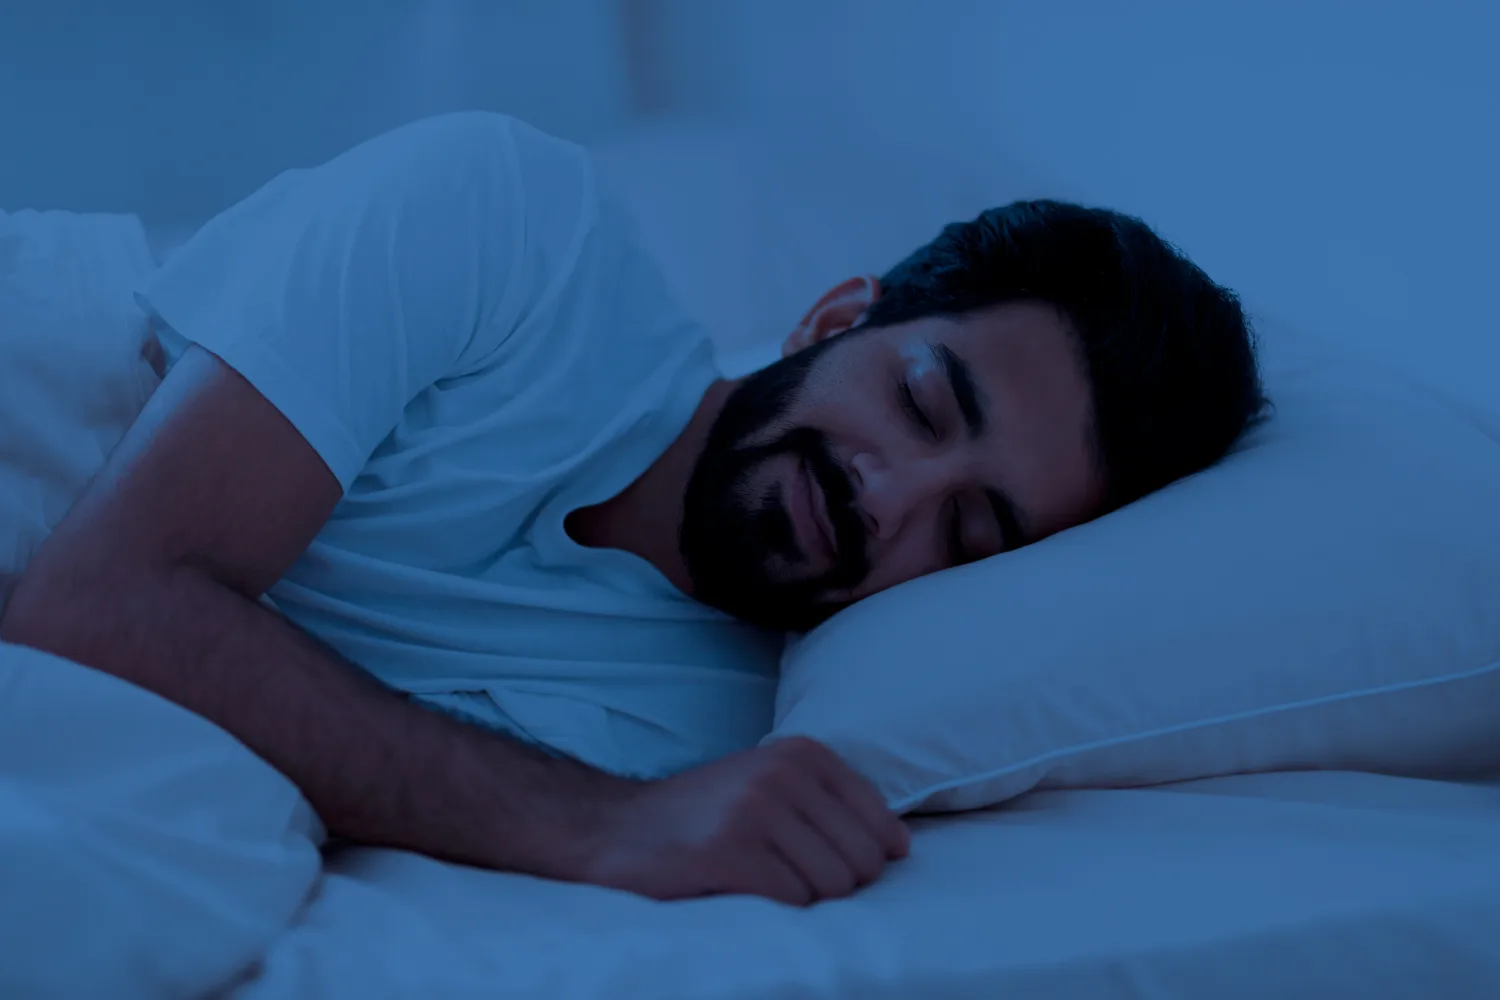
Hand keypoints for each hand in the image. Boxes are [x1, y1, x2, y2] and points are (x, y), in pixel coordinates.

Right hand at [576, 737, 909, 905]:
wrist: (618, 829)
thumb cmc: (707, 815)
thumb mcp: (773, 784)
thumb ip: (833, 804)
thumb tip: (901, 847)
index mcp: (803, 755)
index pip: (880, 824)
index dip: (868, 858)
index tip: (831, 863)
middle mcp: (783, 775)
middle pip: (861, 862)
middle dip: (836, 883)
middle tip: (790, 877)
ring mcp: (754, 810)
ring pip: (831, 885)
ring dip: (804, 897)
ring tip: (764, 879)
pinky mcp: (728, 851)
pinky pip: (792, 901)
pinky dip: (776, 907)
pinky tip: (745, 889)